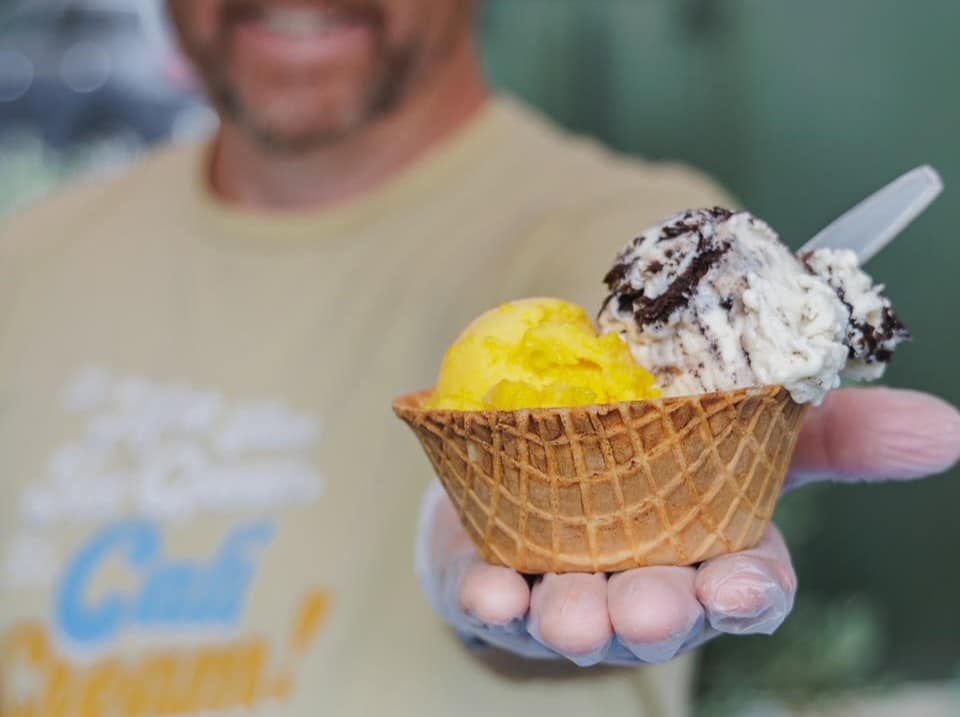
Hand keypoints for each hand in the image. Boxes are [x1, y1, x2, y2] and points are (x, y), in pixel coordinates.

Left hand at [415, 388, 959, 665]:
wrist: (546, 450)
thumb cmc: (659, 453)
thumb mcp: (746, 430)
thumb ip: (830, 432)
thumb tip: (949, 427)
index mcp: (711, 556)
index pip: (745, 590)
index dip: (747, 594)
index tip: (740, 586)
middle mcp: (645, 583)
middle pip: (661, 611)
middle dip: (656, 613)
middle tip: (647, 607)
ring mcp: (569, 586)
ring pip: (578, 614)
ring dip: (575, 617)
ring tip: (569, 614)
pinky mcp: (496, 576)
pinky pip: (492, 598)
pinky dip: (489, 599)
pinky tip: (487, 595)